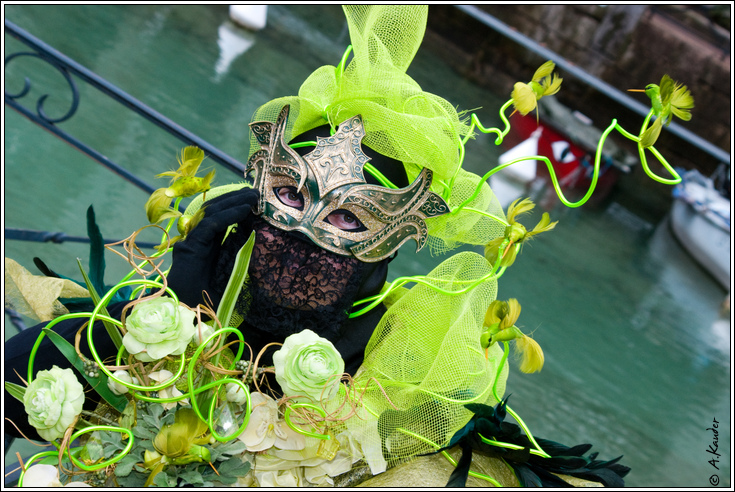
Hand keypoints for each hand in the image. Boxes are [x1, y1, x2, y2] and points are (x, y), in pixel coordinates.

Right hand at [167, 187, 258, 308]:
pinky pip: (210, 225)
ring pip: (211, 213)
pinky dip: (228, 215)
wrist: (186, 316)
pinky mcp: (189, 249)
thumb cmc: (207, 303)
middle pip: (214, 211)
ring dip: (233, 202)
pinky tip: (244, 210)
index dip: (234, 206)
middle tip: (255, 191)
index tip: (252, 199)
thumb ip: (239, 257)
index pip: (219, 219)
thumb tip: (256, 240)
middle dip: (234, 199)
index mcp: (205, 247)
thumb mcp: (231, 275)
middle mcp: (195, 241)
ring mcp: (190, 243)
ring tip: (252, 196)